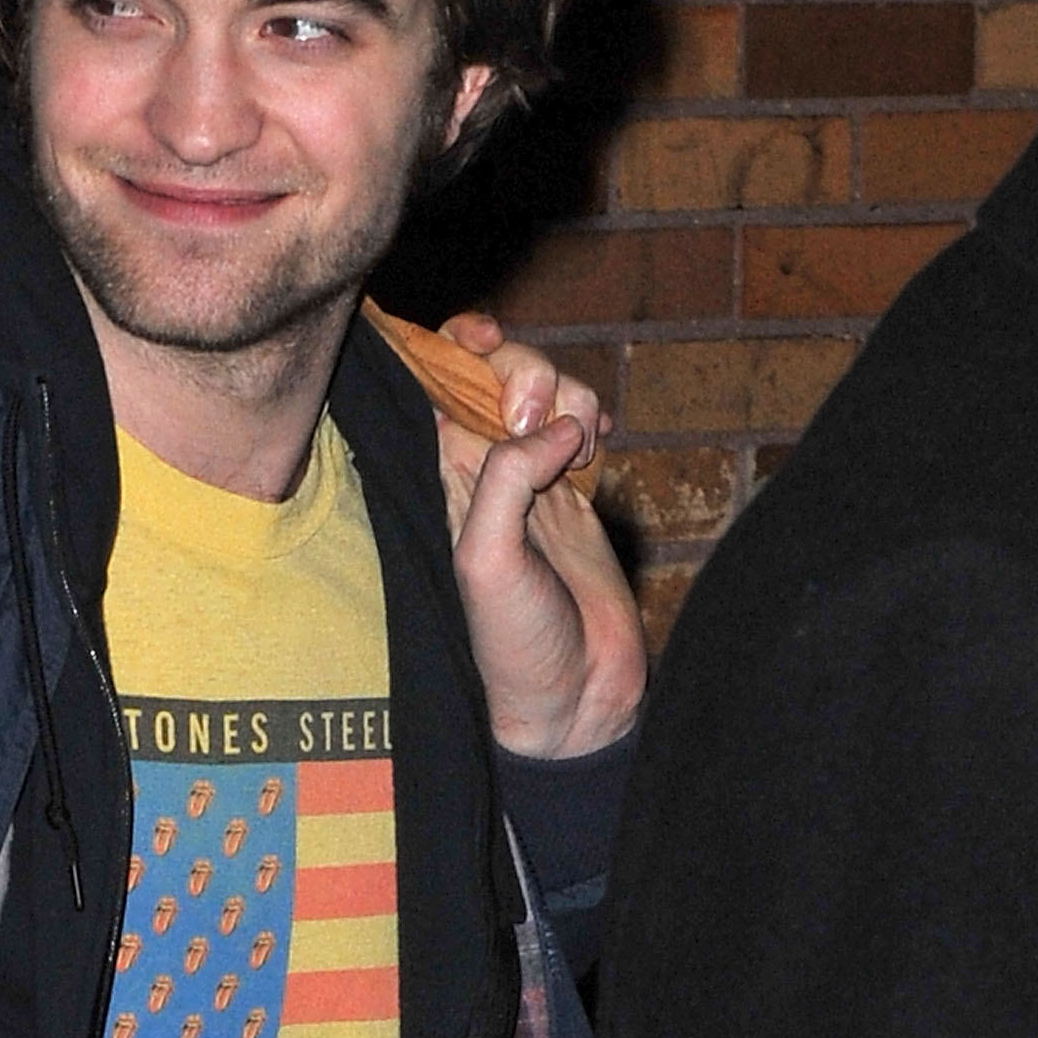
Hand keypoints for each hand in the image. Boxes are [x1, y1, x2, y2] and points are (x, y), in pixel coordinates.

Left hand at [435, 313, 645, 758]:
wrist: (574, 692)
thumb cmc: (513, 637)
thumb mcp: (488, 558)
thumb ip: (508, 481)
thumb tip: (554, 424)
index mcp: (447, 475)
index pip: (436, 383)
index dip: (456, 346)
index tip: (487, 344)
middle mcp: (484, 468)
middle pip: (498, 372)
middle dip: (526, 371)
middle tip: (539, 418)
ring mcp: (533, 476)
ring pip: (547, 391)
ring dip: (570, 393)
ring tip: (582, 442)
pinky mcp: (576, 492)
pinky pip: (582, 424)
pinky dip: (594, 416)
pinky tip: (600, 443)